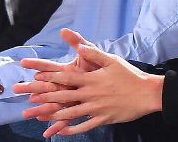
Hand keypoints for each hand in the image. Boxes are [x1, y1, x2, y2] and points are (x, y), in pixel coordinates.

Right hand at [15, 28, 100, 128]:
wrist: (118, 83)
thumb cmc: (102, 67)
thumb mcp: (91, 53)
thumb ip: (78, 42)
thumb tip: (64, 30)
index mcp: (67, 72)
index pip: (49, 67)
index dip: (36, 64)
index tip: (23, 62)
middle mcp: (66, 85)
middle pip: (45, 87)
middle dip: (30, 88)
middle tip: (15, 89)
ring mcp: (70, 98)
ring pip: (52, 105)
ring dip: (39, 109)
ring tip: (26, 114)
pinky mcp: (78, 110)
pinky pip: (67, 120)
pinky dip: (57, 126)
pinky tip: (48, 133)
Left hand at [19, 38, 163, 137]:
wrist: (147, 93)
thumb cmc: (129, 74)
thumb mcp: (112, 60)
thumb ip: (94, 53)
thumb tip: (79, 46)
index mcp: (91, 78)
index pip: (66, 77)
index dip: (49, 77)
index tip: (35, 77)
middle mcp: (91, 94)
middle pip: (64, 96)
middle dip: (45, 97)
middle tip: (30, 100)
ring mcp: (96, 108)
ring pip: (71, 113)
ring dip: (54, 115)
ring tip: (40, 116)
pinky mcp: (103, 119)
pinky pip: (84, 126)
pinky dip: (71, 130)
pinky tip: (61, 131)